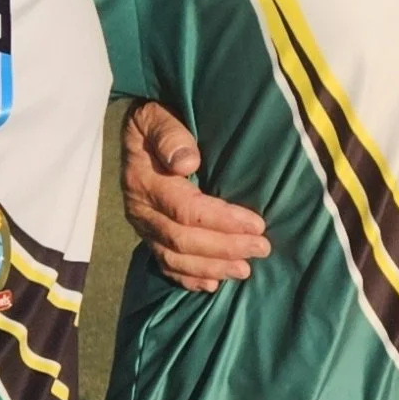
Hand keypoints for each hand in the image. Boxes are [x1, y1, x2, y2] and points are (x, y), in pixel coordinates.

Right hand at [121, 99, 268, 291]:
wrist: (136, 129)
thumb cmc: (156, 118)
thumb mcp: (157, 115)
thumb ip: (170, 135)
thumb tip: (187, 163)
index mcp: (143, 179)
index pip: (186, 209)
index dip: (222, 220)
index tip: (257, 223)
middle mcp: (140, 208)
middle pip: (182, 239)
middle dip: (225, 247)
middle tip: (262, 248)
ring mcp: (142, 226)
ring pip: (175, 257)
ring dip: (212, 267)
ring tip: (245, 270)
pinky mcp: (147, 234)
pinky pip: (165, 263)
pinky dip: (188, 278)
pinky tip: (212, 284)